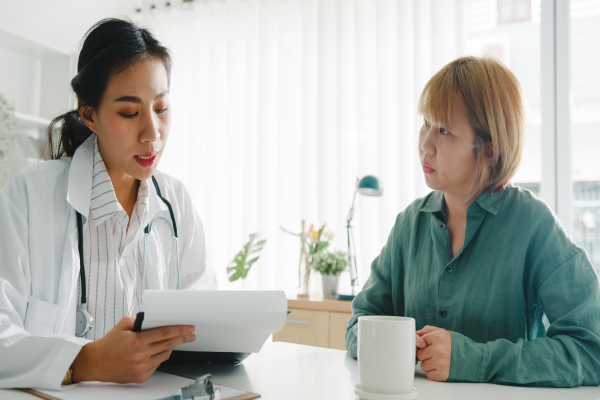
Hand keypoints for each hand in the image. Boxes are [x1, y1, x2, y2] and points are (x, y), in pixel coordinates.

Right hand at [71, 316, 195, 382]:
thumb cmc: (108, 344)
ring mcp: (141, 367)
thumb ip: (139, 320)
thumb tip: (153, 319)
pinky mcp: (141, 376)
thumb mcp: (122, 325)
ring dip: (171, 347)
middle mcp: (140, 355)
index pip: (165, 333)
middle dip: (182, 338)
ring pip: (165, 355)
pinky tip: (158, 351)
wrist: (95, 363)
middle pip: (169, 344)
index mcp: (137, 341)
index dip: (180, 330)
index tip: (189, 328)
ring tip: (174, 341)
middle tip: (191, 334)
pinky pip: (157, 365)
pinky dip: (159, 357)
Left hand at [416, 325, 451, 381]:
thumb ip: (426, 331)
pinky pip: (429, 375)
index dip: (422, 345)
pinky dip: (434, 373)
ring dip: (429, 365)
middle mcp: (438, 350)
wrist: (470, 357)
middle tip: (435, 354)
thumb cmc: (452, 344)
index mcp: (437, 337)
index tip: (427, 346)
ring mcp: (440, 362)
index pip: (418, 342)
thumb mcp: (440, 332)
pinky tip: (441, 368)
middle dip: (425, 355)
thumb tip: (414, 334)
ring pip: (423, 366)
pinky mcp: (443, 374)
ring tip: (439, 361)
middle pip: (419, 355)